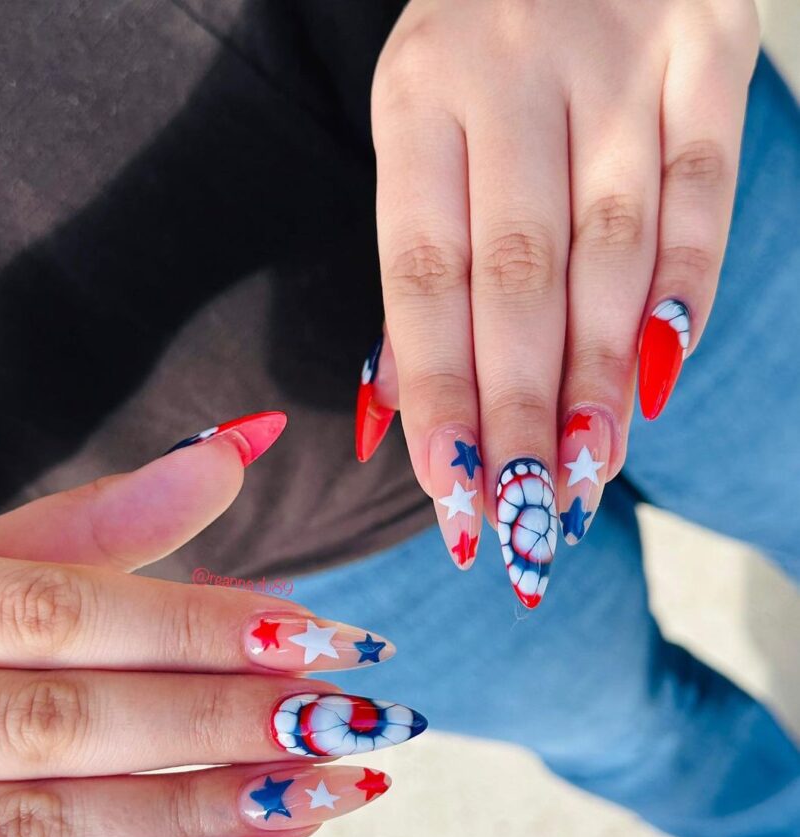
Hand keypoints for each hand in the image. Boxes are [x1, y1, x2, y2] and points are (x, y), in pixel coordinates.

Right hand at [0, 412, 424, 836]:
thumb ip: (114, 514)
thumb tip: (243, 442)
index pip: (78, 611)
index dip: (209, 630)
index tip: (335, 641)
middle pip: (83, 720)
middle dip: (232, 725)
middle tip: (360, 724)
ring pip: (63, 823)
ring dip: (209, 812)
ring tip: (331, 793)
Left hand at [358, 0, 758, 605]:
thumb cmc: (478, 50)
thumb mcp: (420, 128)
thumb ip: (421, 261)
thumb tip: (400, 416)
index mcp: (418, 103)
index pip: (424, 276)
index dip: (438, 393)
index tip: (449, 494)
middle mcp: (510, 78)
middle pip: (518, 280)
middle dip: (520, 413)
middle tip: (523, 520)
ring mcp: (616, 59)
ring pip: (612, 251)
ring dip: (600, 379)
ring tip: (586, 476)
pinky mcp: (705, 48)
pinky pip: (704, 189)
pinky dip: (686, 289)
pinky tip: (661, 378)